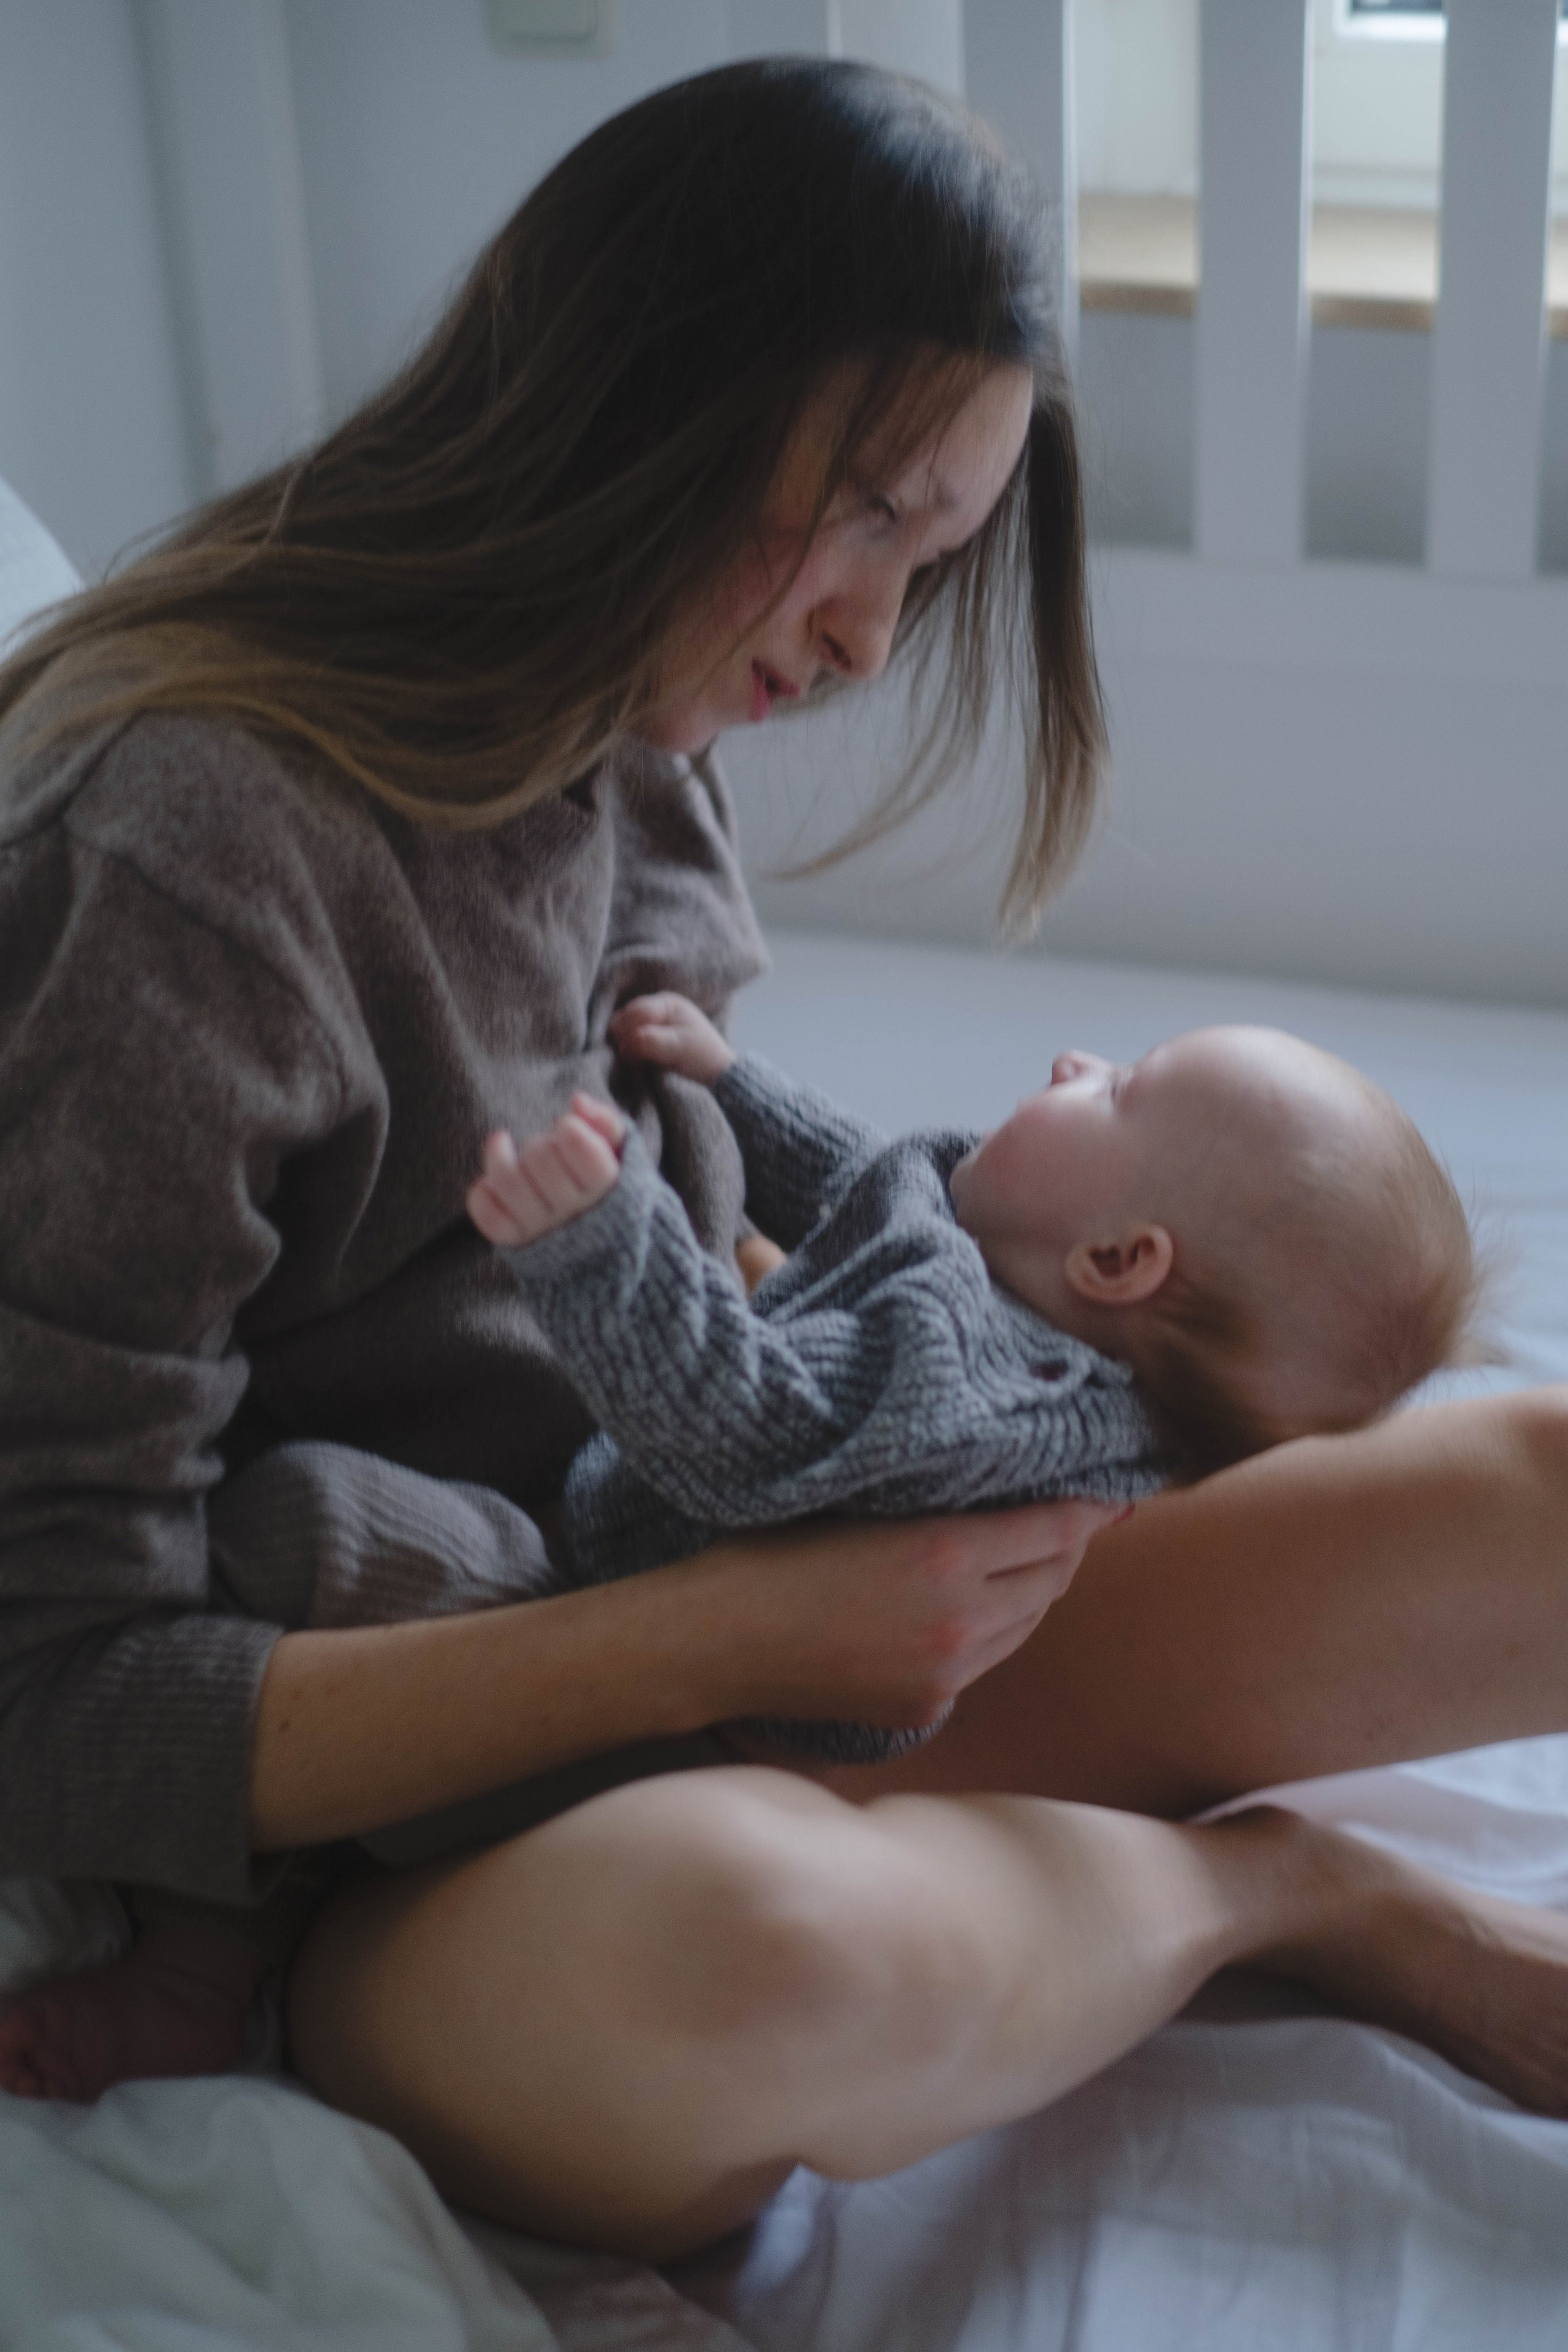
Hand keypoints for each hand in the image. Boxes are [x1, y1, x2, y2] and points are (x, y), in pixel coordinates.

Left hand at [467, 1093, 624, 1247]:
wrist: (592, 1232)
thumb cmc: (600, 1176)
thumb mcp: (616, 1147)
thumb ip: (605, 1120)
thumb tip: (578, 1101)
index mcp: (605, 1187)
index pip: (587, 1156)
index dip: (570, 1130)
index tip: (565, 1126)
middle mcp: (574, 1211)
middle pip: (541, 1161)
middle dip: (538, 1143)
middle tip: (544, 1146)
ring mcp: (542, 1226)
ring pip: (509, 1183)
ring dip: (498, 1156)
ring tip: (501, 1142)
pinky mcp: (515, 1238)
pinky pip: (488, 1216)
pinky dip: (482, 1193)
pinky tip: (491, 1180)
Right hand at [610, 992, 734, 1085]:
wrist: (713, 1071)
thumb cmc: (701, 1055)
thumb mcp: (679, 1047)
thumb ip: (653, 1042)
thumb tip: (626, 1043)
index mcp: (666, 1003)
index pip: (636, 1011)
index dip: (629, 1031)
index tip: (630, 1053)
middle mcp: (655, 1008)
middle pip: (624, 1019)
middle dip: (625, 1040)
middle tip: (635, 1062)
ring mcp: (649, 1023)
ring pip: (621, 1031)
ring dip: (625, 1049)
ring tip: (637, 1067)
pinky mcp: (645, 1037)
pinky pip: (625, 1042)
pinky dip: (628, 1055)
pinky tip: (637, 1068)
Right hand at [656, 1500, 1132, 1734]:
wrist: (715, 1642)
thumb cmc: (770, 1553)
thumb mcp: (860, 1504)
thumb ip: (935, 1501)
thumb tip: (997, 1485)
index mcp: (944, 1552)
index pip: (1055, 1528)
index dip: (1091, 1509)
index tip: (1114, 1492)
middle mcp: (961, 1619)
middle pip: (1053, 1580)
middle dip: (1068, 1548)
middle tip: (1072, 1519)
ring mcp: (947, 1673)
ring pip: (1026, 1625)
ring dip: (1033, 1591)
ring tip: (1028, 1559)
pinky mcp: (925, 1708)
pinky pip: (985, 1662)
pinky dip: (993, 1631)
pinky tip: (973, 1608)